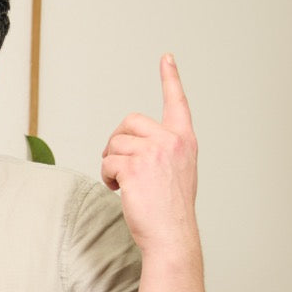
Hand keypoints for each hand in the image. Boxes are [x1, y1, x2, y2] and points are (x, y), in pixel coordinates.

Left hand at [100, 54, 199, 253]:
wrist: (171, 233)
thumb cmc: (170, 208)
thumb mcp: (178, 170)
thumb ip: (163, 150)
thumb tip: (132, 144)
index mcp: (184, 139)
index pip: (177, 103)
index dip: (170, 79)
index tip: (166, 58)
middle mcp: (171, 141)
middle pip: (130, 121)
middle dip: (118, 140)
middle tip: (120, 164)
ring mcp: (153, 152)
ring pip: (114, 144)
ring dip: (111, 163)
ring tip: (123, 183)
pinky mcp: (134, 167)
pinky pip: (107, 162)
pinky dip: (107, 177)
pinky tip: (119, 190)